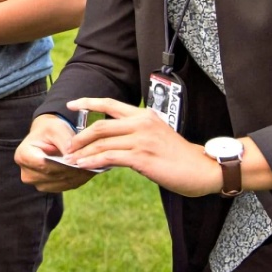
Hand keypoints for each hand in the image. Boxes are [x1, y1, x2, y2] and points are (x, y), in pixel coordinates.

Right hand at [16, 114, 99, 192]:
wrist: (48, 137)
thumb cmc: (50, 130)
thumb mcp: (56, 128)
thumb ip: (64, 141)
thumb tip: (72, 156)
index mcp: (23, 155)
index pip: (44, 164)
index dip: (62, 164)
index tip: (79, 160)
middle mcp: (27, 172)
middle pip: (54, 175)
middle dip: (73, 170)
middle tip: (91, 163)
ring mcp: (37, 182)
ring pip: (62, 183)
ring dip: (78, 176)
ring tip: (92, 167)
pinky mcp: (48, 187)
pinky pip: (66, 186)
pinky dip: (78, 179)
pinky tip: (87, 171)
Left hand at [64, 98, 220, 197]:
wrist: (203, 169)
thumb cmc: (180, 157)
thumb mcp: (157, 136)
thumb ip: (136, 134)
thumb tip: (112, 143)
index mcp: (144, 115)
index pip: (110, 104)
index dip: (87, 102)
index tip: (71, 104)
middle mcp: (141, 123)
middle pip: (100, 125)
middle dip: (79, 137)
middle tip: (68, 147)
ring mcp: (141, 139)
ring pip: (102, 142)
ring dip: (83, 152)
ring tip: (71, 160)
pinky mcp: (142, 157)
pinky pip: (109, 157)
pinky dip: (93, 161)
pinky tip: (84, 166)